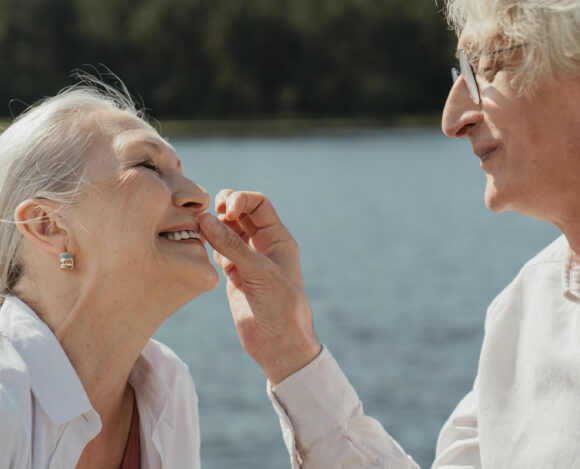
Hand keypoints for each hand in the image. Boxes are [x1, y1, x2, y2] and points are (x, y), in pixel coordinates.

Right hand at [200, 190, 320, 384]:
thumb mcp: (259, 272)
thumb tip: (205, 218)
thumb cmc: (280, 307)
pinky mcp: (234, 276)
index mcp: (278, 238)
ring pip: (227, 231)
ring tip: (198, 230)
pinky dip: (209, 245)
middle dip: (224, 208)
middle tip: (208, 216)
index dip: (240, 200)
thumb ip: (232, 245)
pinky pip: (219, 251)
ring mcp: (247, 260)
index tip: (225, 212)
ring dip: (213, 226)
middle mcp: (263, 245)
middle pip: (241, 213)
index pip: (258, 204)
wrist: (278, 345)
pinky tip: (202, 248)